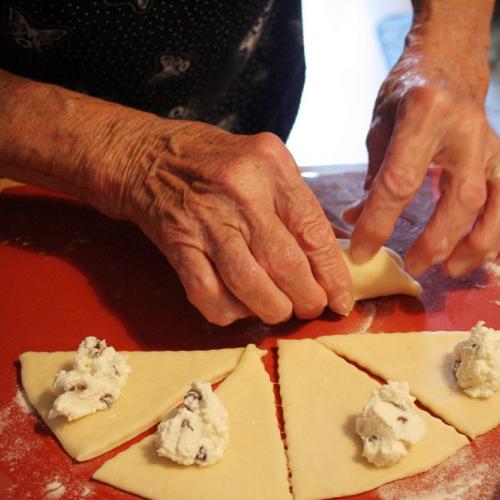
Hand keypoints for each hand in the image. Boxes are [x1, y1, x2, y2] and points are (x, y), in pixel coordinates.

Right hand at [115, 120, 353, 324]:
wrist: (149, 157)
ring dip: (272, 309)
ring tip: (280, 310)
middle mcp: (239, 193)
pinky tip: (240, 308)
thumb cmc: (217, 161)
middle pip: (284, 264)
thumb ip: (297, 202)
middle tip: (311, 307)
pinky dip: (229, 312)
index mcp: (269, 167)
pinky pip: (207, 294)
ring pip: (249, 285)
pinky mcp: (178, 244)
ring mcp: (205, 221)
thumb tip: (330, 254)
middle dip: (307, 298)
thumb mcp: (266, 161)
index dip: (332, 274)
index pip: (313, 231)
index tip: (341, 299)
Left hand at [344, 21, 499, 276]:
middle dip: (434, 241)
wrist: (448, 63)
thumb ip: (373, 175)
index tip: (363, 251)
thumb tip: (356, 219)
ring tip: (450, 270)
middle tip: (413, 266)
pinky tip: (483, 255)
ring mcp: (490, 143)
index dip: (379, 222)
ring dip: (474, 244)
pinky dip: (496, 231)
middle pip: (456, 199)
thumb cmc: (407, 92)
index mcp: (423, 116)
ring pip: (493, 204)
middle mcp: (464, 130)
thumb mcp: (380, 127)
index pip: (398, 182)